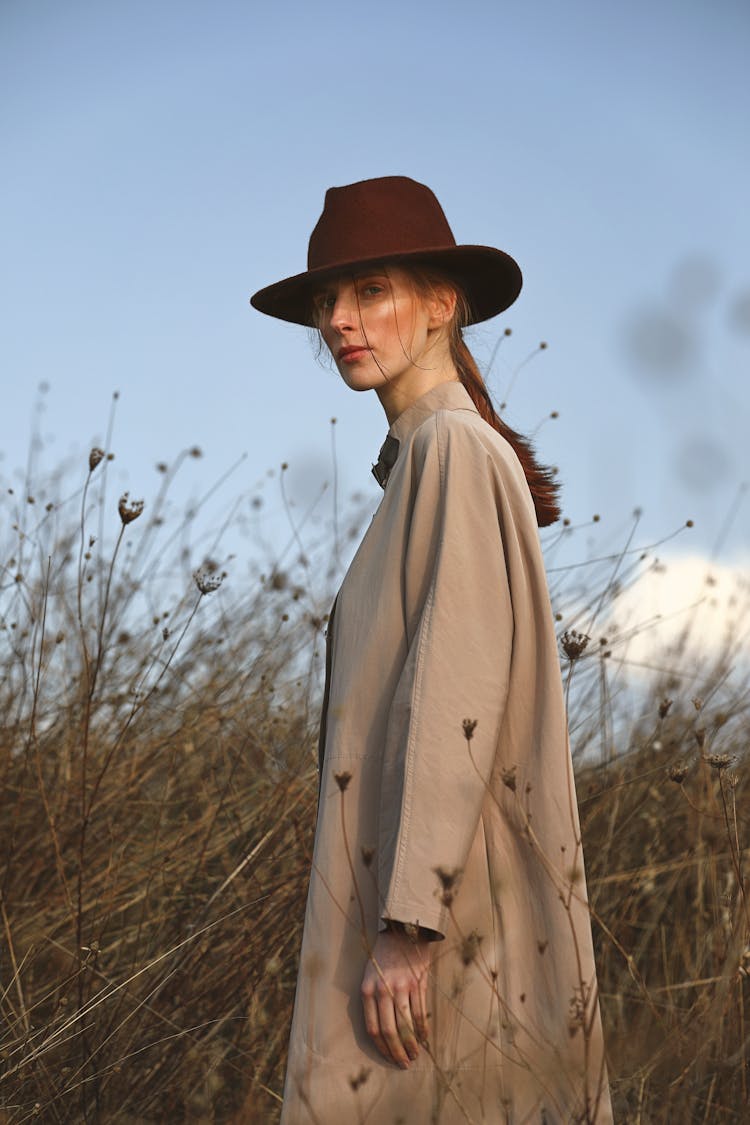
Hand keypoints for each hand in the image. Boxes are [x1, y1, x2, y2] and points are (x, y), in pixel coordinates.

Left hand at [361, 928, 431, 1067]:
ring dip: (412, 1045)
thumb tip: (381, 1031)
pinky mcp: (418, 983)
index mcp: (367, 990)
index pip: (372, 1028)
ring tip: (415, 1055)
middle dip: (397, 1052)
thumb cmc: (383, 956)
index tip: (389, 1059)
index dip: (382, 1048)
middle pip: (390, 1031)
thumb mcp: (369, 975)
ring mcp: (402, 987)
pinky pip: (421, 1013)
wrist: (401, 930)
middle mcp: (383, 990)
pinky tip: (424, 1038)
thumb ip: (372, 1000)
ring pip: (406, 1025)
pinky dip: (423, 1029)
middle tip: (404, 1064)